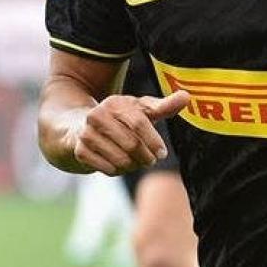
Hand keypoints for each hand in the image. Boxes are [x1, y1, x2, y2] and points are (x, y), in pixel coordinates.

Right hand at [71, 91, 189, 175]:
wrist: (80, 127)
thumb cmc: (120, 119)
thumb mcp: (141, 110)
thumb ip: (164, 106)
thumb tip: (187, 97)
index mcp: (115, 103)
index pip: (139, 122)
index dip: (153, 140)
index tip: (162, 154)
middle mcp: (98, 115)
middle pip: (131, 144)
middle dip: (145, 157)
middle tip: (149, 160)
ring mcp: (86, 133)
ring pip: (120, 159)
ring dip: (132, 165)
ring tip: (134, 161)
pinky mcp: (79, 150)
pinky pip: (107, 168)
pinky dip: (117, 170)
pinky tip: (117, 164)